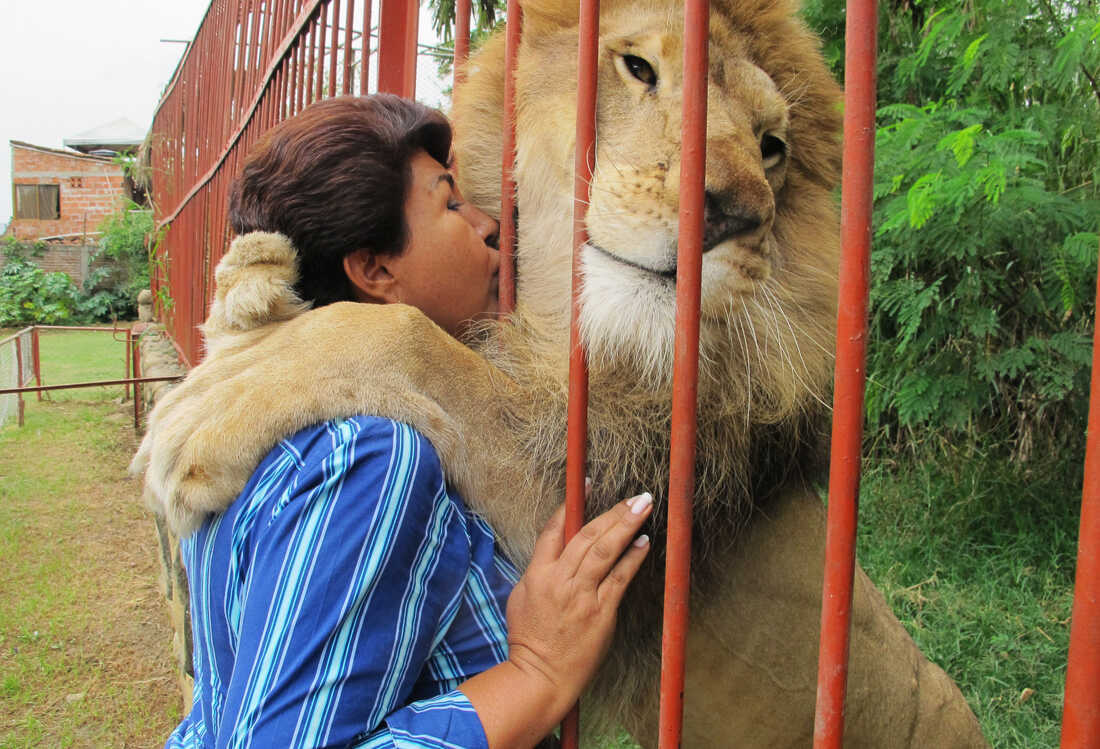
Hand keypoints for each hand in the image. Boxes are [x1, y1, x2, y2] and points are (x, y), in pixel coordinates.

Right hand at [459, 490, 651, 748]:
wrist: (540, 676)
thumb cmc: (529, 638)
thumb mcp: (521, 597)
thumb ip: (539, 570)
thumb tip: (556, 548)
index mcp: (538, 574)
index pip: (554, 530)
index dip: (570, 505)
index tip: (587, 484)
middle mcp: (560, 581)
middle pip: (587, 535)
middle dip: (612, 512)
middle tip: (635, 497)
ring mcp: (582, 596)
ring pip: (605, 551)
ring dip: (626, 526)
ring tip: (643, 507)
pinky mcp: (601, 612)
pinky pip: (619, 579)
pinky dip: (632, 558)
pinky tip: (643, 542)